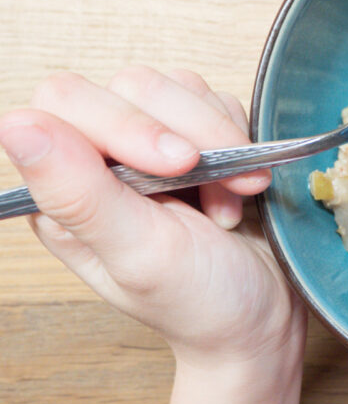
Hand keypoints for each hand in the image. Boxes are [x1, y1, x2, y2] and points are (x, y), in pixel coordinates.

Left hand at [0, 67, 304, 373]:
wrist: (266, 316)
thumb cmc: (203, 302)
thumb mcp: (141, 256)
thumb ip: (80, 194)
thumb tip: (17, 127)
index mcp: (66, 194)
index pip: (69, 105)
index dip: (127, 124)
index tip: (181, 166)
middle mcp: (102, 162)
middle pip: (130, 87)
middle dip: (190, 133)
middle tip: (221, 186)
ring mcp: (152, 146)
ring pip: (177, 86)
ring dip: (220, 141)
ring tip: (232, 196)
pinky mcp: (197, 137)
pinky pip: (215, 101)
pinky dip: (239, 142)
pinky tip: (240, 188)